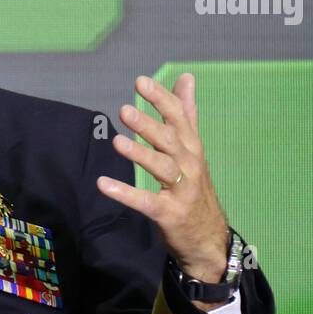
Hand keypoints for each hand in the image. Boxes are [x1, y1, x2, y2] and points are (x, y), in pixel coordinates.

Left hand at [95, 73, 229, 290]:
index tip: (141, 81)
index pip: (178, 117)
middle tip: (124, 110)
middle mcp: (190, 165)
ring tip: (117, 142)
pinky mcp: (169, 213)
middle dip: (148, 125)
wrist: (209, 237)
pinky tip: (103, 184)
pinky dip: (125, 193)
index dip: (161, 99)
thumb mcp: (192, 148)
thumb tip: (186, 76)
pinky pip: (146, 201)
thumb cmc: (194, 187)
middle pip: (169, 141)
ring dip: (140, 154)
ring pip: (162, 168)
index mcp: (192, 147)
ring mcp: (182, 190)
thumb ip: (186, 113)